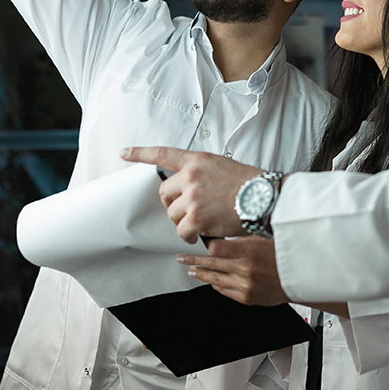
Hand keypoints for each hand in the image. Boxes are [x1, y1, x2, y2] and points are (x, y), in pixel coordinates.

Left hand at [120, 147, 265, 243]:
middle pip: (164, 192)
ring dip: (183, 222)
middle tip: (187, 211)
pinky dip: (188, 236)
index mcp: (198, 160)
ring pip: (172, 214)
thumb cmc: (250, 184)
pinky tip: (199, 235)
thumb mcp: (223, 166)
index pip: (163, 154)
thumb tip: (191, 186)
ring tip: (200, 223)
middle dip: (172, 204)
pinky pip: (181, 231)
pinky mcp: (196, 216)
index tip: (125, 153)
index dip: (141, 153)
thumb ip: (202, 173)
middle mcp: (191, 175)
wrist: (264, 197)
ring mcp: (192, 196)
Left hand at [178, 237, 288, 305]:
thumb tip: (225, 235)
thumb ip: (244, 238)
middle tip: (181, 258)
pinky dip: (216, 284)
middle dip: (193, 260)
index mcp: (249, 251)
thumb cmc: (287, 254)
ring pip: (214, 279)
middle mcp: (245, 269)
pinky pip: (225, 291)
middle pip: (211, 263)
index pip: (216, 247)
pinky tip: (211, 280)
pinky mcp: (247, 298)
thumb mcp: (266, 237)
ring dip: (201, 274)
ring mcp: (245, 285)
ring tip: (191, 270)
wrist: (302, 277)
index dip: (206, 243)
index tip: (201, 240)